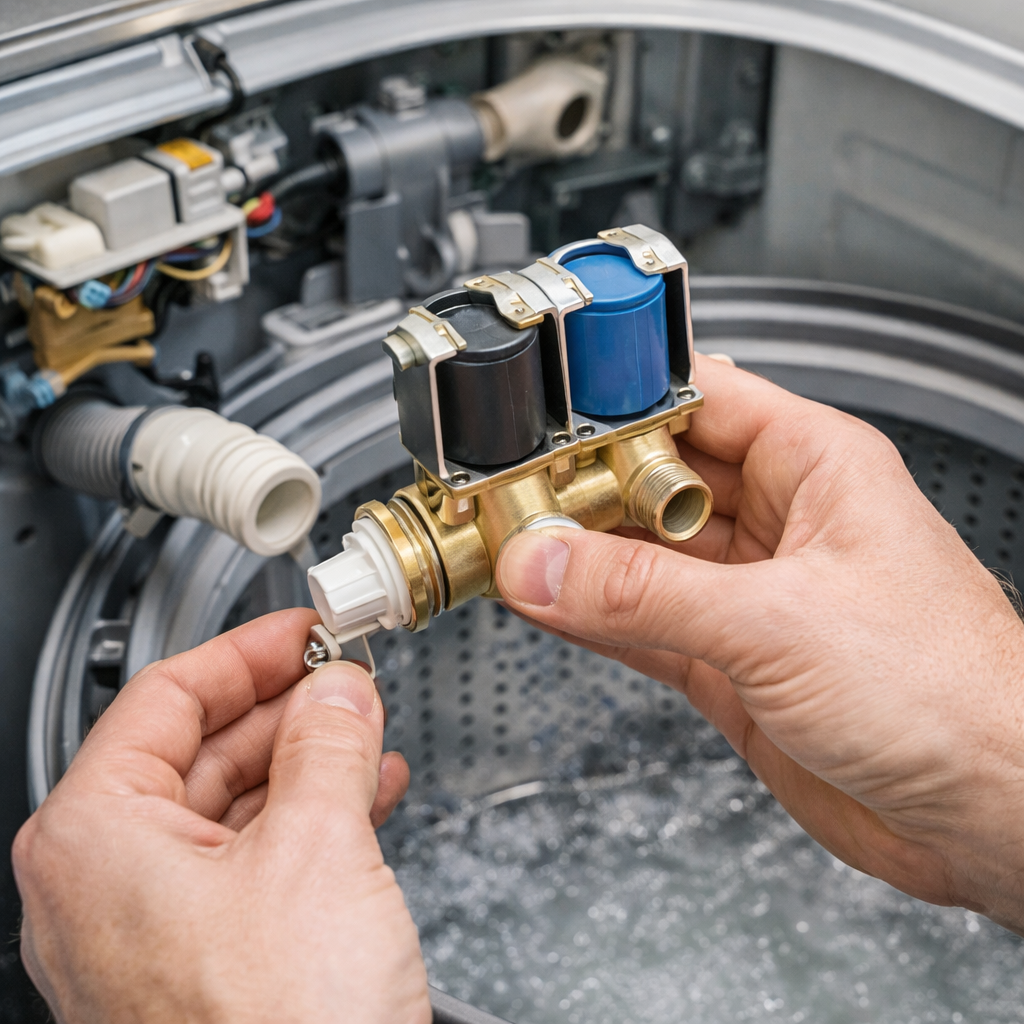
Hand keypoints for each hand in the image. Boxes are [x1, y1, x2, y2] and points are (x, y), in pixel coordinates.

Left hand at [13, 608, 429, 1023]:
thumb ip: (328, 742)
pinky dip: (310, 819)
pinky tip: (365, 797)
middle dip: (286, 707)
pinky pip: (252, 861)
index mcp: (95, 837)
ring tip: (368, 731)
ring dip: (307, 761)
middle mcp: (104, 884)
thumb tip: (339, 688)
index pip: (165, 696)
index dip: (247, 651)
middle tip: (347, 679)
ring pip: (232, 806)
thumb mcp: (317, 847)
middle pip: (198, 750)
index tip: (302, 630)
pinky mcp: (200, 967)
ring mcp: (148, 932)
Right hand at [497, 354, 1023, 932]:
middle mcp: (779, 523)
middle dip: (583, 486)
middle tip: (509, 495)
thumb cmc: (952, 694)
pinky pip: (642, 624)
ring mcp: (749, 596)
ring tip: (508, 549)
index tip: (546, 414)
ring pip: (641, 557)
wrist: (988, 813)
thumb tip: (546, 566)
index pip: (696, 400)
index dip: (619, 401)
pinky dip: (591, 618)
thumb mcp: (779, 622)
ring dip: (578, 558)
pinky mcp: (730, 662)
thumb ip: (647, 594)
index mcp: (814, 466)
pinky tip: (544, 606)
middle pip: (655, 479)